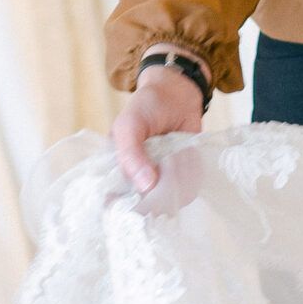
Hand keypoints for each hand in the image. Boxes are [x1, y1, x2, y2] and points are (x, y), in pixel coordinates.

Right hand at [112, 65, 204, 195]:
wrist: (177, 92)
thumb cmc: (145, 106)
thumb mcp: (130, 126)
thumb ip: (131, 155)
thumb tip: (146, 186)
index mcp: (117, 165)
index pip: (114, 197)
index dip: (121, 206)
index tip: (134, 210)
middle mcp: (137, 175)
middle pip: (142, 202)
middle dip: (153, 198)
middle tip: (162, 184)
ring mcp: (159, 176)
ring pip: (165, 197)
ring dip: (174, 187)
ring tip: (176, 163)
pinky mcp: (180, 173)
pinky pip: (185, 187)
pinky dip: (189, 180)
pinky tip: (187, 165)